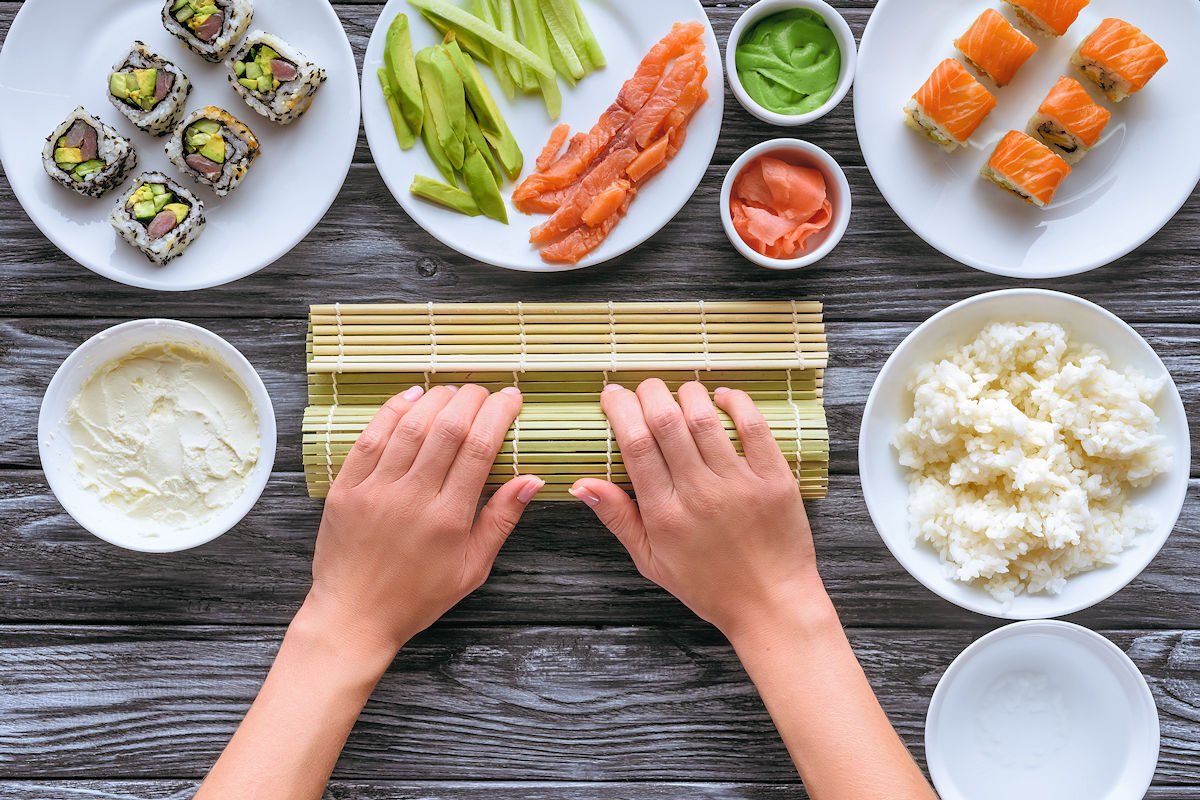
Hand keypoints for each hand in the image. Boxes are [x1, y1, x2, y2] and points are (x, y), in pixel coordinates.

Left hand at [307, 385, 543, 656]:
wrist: (354, 615)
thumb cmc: (418, 595)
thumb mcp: (472, 567)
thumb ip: (501, 520)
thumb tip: (532, 480)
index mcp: (448, 518)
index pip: (479, 447)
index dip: (498, 414)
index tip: (511, 398)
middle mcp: (412, 497)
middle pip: (447, 428)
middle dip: (471, 399)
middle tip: (485, 391)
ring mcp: (375, 490)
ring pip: (411, 425)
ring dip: (436, 399)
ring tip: (453, 391)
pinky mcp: (347, 488)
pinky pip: (370, 437)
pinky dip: (393, 410)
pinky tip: (411, 397)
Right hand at [570, 380, 820, 637]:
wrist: (771, 605)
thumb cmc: (708, 585)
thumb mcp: (651, 560)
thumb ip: (617, 517)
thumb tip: (580, 483)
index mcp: (665, 514)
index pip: (635, 444)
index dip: (620, 409)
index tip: (613, 395)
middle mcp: (700, 494)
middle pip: (666, 422)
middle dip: (649, 393)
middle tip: (644, 389)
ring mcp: (740, 484)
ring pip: (705, 418)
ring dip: (687, 394)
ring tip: (680, 393)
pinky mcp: (774, 479)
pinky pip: (753, 427)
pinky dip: (736, 403)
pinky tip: (723, 397)